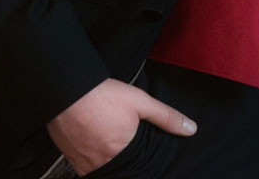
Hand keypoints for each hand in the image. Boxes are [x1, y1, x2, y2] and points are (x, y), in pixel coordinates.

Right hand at [45, 78, 195, 172]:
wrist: (67, 89)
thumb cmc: (102, 95)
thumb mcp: (141, 102)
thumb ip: (166, 117)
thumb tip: (190, 129)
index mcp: (122, 152)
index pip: (138, 168)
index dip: (140, 162)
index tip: (139, 155)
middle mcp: (102, 161)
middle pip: (119, 169)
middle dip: (124, 161)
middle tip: (123, 146)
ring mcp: (84, 162)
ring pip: (101, 170)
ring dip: (107, 160)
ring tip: (109, 144)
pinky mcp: (70, 157)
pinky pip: (84, 168)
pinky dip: (92, 160)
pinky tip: (94, 146)